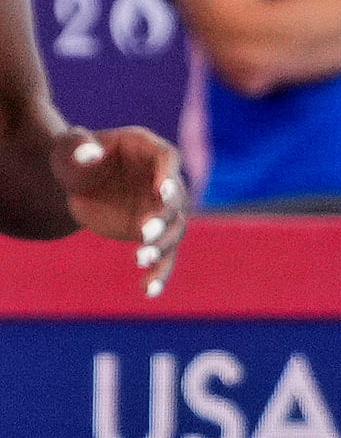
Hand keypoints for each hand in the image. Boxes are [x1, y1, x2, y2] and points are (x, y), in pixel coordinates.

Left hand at [56, 127, 187, 295]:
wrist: (76, 182)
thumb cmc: (74, 157)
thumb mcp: (68, 148)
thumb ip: (78, 147)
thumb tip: (90, 154)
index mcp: (149, 150)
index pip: (167, 159)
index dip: (168, 175)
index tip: (163, 191)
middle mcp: (163, 179)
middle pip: (175, 198)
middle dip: (163, 216)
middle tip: (146, 233)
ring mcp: (159, 206)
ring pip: (174, 228)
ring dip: (163, 243)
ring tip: (142, 259)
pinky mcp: (150, 230)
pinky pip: (163, 253)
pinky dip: (159, 272)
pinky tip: (149, 291)